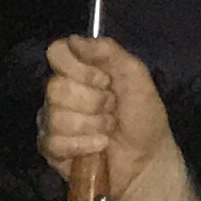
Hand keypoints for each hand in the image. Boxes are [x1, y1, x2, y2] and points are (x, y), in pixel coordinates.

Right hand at [39, 34, 174, 200]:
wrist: (149, 160)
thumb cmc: (144, 117)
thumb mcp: (135, 76)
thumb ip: (108, 52)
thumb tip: (73, 40)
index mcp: (78, 70)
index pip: (56, 53)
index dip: (79, 68)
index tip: (104, 80)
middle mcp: (60, 92)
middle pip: (55, 87)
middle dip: (93, 102)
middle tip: (111, 110)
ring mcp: (52, 121)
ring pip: (56, 116)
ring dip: (91, 125)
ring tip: (108, 131)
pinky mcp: (51, 149)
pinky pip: (54, 142)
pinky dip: (83, 145)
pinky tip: (99, 148)